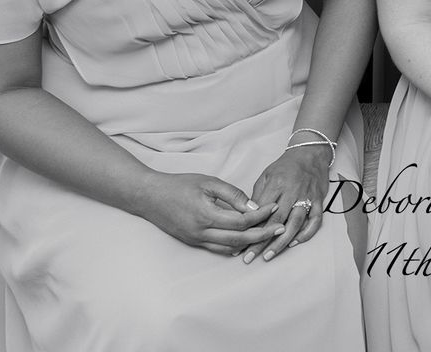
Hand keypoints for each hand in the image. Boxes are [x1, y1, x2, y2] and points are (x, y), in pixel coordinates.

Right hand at [137, 172, 277, 256]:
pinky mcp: (192, 242)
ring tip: (267, 235)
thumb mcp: (208, 182)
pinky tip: (245, 242)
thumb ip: (231, 194)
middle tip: (280, 227)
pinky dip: (233, 247)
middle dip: (262, 234)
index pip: (242, 221)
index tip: (274, 208)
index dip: (261, 216)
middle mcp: (202, 232)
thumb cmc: (179, 185)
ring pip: (229, 248)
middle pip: (240, 239)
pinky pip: (217, 249)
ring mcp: (196, 240)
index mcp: (207, 216)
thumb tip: (252, 206)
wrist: (149, 196)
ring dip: (249, 243)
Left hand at [242, 142, 333, 262]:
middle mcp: (293, 191)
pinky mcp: (319, 200)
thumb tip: (248, 218)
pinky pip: (315, 220)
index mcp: (277, 184)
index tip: (238, 243)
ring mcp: (307, 196)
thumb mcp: (266, 176)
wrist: (310, 153)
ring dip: (281, 242)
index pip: (261, 211)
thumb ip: (257, 196)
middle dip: (260, 241)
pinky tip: (295, 243)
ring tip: (269, 255)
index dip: (249, 229)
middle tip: (249, 257)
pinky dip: (306, 233)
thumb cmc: (285, 166)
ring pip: (295, 223)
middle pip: (275, 221)